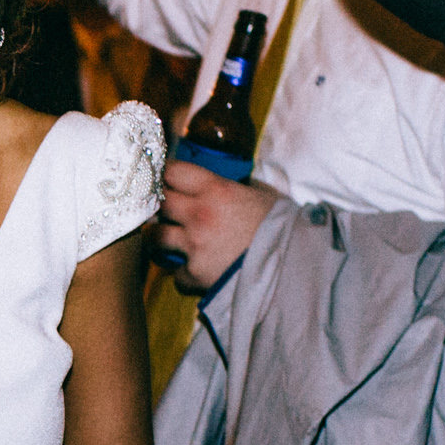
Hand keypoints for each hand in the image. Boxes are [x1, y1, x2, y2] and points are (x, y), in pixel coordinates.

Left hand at [153, 159, 278, 292]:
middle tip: (163, 209)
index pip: (172, 171)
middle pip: (159, 202)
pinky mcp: (195, 272)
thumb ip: (235, 188)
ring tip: (165, 239)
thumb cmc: (280, 226)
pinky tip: (193, 270)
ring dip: (158, 237)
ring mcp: (194, 243)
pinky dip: (183, 273)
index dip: (165, 174)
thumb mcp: (260, 195)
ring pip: (155, 236)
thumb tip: (225, 183)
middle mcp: (198, 213)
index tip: (163, 178)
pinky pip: (176, 272)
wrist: (289, 264)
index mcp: (215, 189)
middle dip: (159, 205)